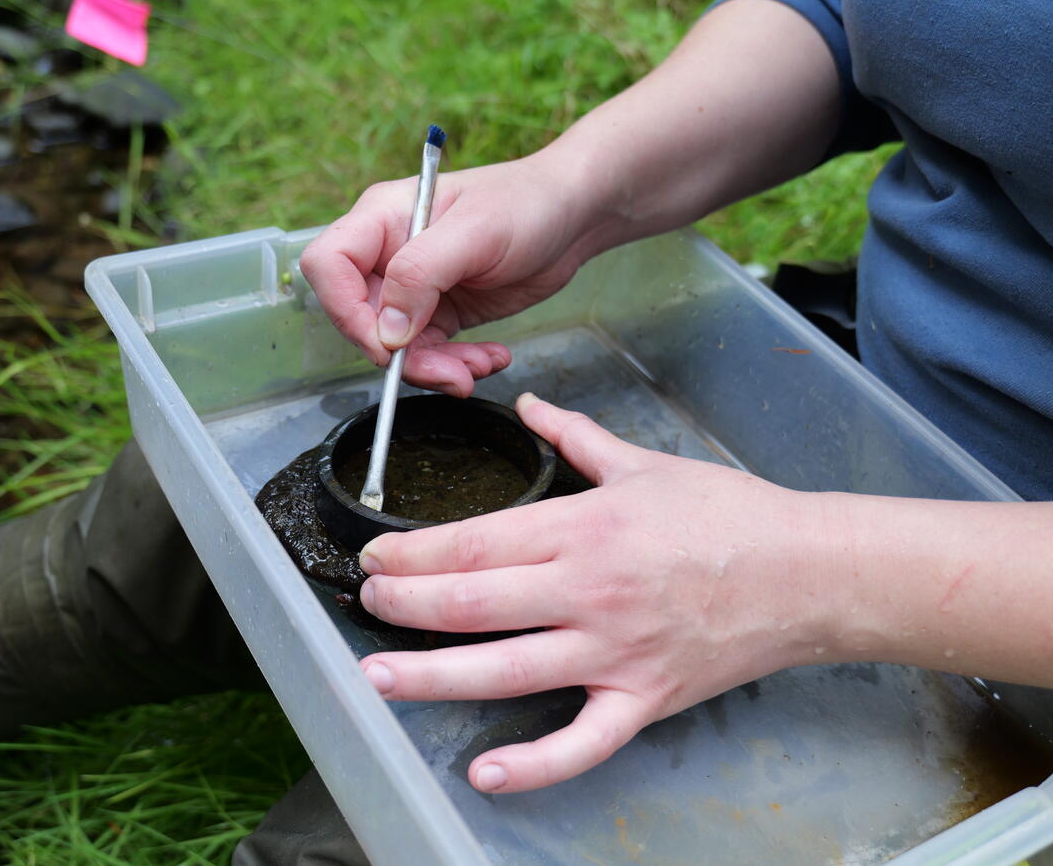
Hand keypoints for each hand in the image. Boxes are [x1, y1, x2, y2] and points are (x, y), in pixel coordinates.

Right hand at [299, 156, 611, 396]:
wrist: (574, 215)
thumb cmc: (527, 203)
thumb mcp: (475, 233)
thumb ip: (421, 275)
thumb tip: (386, 333)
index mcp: (382, 218)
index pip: (328, 266)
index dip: (344, 310)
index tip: (385, 345)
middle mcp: (388, 254)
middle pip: (361, 318)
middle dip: (403, 355)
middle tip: (451, 372)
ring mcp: (413, 287)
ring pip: (396, 346)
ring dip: (435, 368)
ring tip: (480, 367)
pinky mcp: (439, 312)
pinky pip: (430, 353)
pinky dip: (457, 366)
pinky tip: (492, 358)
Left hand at [355, 393, 842, 792]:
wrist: (809, 571)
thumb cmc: (729, 515)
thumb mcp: (644, 463)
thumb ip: (574, 435)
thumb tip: (529, 403)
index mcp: (582, 528)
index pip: (474, 542)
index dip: (412, 553)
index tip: (376, 558)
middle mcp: (587, 592)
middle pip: (473, 604)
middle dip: (405, 606)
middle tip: (366, 605)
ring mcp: (613, 653)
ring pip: (505, 671)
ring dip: (432, 676)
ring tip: (378, 677)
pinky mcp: (643, 699)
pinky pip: (581, 744)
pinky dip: (533, 764)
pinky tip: (485, 772)